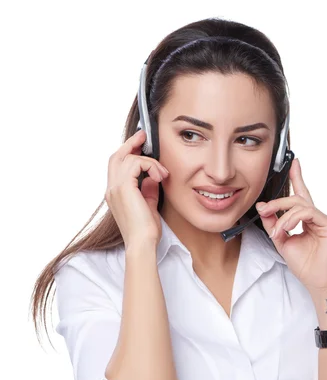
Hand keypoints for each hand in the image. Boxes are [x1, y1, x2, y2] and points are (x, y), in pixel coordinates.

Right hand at [105, 129, 169, 247]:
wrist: (142, 243)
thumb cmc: (146, 231)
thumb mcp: (148, 205)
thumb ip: (148, 189)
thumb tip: (152, 177)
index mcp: (115, 193)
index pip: (117, 165)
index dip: (128, 151)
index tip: (141, 143)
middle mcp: (111, 189)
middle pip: (116, 156)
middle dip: (130, 143)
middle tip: (144, 136)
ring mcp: (115, 188)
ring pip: (127, 157)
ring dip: (148, 161)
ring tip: (162, 173)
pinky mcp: (123, 188)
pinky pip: (135, 163)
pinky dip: (150, 166)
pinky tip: (160, 176)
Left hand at [255, 158, 326, 291]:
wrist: (315, 281)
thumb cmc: (303, 264)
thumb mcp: (281, 240)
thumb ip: (273, 223)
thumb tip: (263, 207)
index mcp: (307, 219)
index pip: (301, 195)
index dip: (298, 178)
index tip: (294, 163)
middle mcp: (317, 217)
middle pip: (297, 198)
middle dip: (278, 202)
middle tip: (265, 209)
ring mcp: (324, 220)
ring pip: (301, 204)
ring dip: (283, 216)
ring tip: (277, 231)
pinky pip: (308, 213)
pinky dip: (293, 219)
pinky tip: (286, 229)